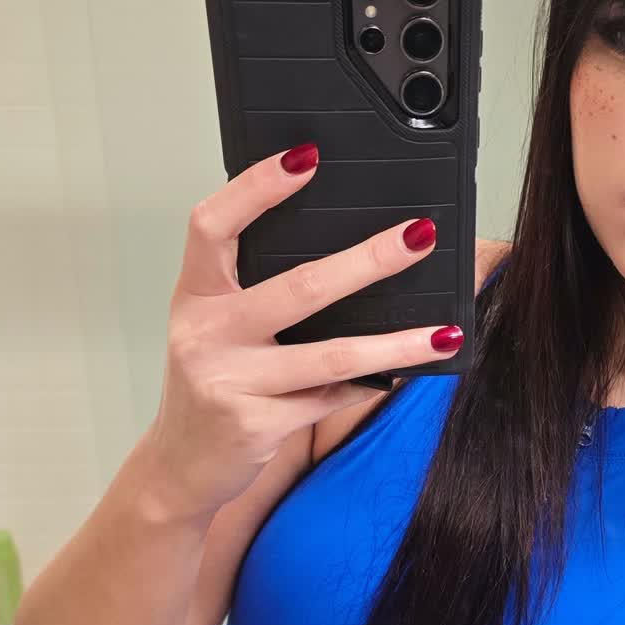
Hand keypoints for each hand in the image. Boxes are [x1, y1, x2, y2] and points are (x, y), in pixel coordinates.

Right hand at [148, 147, 460, 518]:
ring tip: (442, 330)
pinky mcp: (257, 425)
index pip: (213, 225)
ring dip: (397, 342)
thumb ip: (258, 294)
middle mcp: (205, 334)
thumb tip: (352, 255)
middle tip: (418, 236)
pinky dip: (372, 382)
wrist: (181, 467)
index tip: (306, 158)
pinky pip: (331, 396)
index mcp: (195, 295)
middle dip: (368, 261)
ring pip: (331, 354)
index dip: (255, 188)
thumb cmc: (215, 384)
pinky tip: (408, 372)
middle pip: (298, 287)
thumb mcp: (220, 331)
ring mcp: (230, 382)